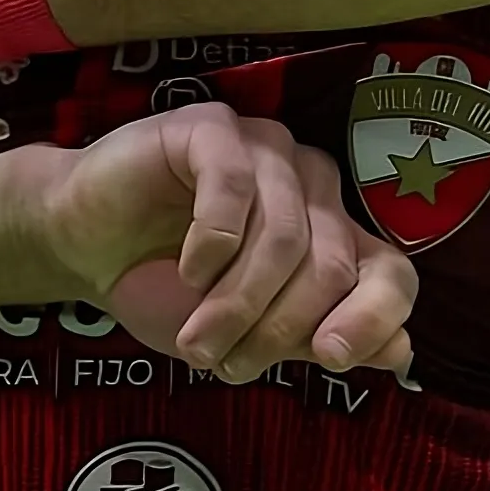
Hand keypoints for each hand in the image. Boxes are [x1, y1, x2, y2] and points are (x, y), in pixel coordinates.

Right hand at [34, 103, 414, 383]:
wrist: (87, 247)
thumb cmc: (167, 288)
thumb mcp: (246, 336)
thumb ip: (316, 339)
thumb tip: (402, 354)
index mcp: (334, 236)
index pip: (391, 273)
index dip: (373, 317)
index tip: (327, 358)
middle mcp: (313, 187)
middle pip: (331, 264)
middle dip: (276, 326)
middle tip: (226, 362)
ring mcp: (266, 150)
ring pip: (284, 234)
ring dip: (236, 300)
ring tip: (196, 337)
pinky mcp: (214, 128)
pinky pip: (234, 185)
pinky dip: (212, 242)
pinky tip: (186, 267)